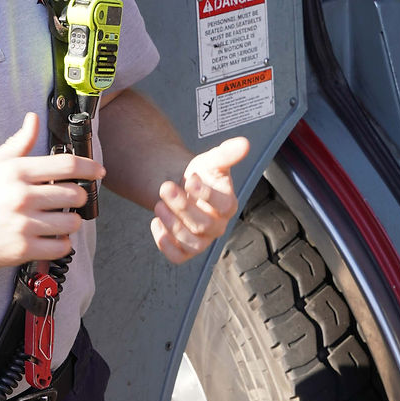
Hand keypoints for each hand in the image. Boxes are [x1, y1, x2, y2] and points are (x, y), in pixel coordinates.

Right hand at [0, 113, 103, 271]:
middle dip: (79, 197)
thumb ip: (18, 143)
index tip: (99, 172)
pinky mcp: (20, 248)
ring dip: (71, 222)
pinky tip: (53, 240)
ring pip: (70, 222)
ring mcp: (23, 223)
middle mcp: (23, 195)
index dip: (90, 167)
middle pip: (74, 193)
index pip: (68, 163)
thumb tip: (33, 119)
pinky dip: (62, 244)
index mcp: (18, 170)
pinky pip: (59, 247)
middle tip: (73, 201)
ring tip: (60, 221)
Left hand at [151, 135, 249, 263]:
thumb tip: (243, 143)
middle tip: (165, 187)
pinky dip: (165, 243)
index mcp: (228, 205)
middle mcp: (217, 225)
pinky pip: (177, 256)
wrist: (180, 187)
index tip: (190, 178)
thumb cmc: (199, 175)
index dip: (207, 194)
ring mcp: (202, 240)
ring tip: (158, 204)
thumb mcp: (211, 161)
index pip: (224, 206)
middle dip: (182, 207)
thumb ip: (227, 154)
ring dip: (172, 225)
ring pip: (191, 243)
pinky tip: (156, 222)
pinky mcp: (185, 250)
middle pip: (203, 225)